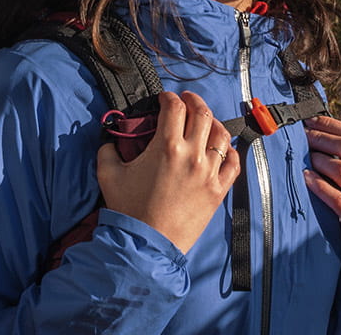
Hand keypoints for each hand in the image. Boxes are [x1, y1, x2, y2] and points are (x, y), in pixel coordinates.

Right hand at [96, 91, 240, 252]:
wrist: (148, 243)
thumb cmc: (129, 210)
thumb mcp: (108, 174)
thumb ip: (107, 150)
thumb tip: (110, 140)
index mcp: (166, 146)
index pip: (174, 107)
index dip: (169, 97)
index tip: (164, 98)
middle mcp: (192, 155)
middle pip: (201, 113)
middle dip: (193, 100)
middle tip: (186, 99)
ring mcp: (209, 172)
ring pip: (221, 135)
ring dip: (213, 121)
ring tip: (205, 120)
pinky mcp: (218, 190)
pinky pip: (233, 163)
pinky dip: (230, 151)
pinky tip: (222, 148)